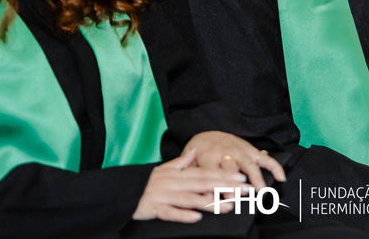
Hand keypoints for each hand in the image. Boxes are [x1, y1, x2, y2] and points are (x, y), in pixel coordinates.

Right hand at [133, 149, 251, 222]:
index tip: (242, 178)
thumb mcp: (163, 169)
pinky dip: (183, 215)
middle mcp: (173, 183)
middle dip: (226, 187)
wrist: (122, 192)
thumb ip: (181, 162)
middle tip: (245, 191)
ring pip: (190, 199)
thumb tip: (194, 151)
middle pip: (203, 184)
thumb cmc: (146, 182)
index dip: (224, 175)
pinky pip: (170, 213)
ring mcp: (164, 195)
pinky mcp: (153, 209)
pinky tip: (197, 218)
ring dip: (210, 202)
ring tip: (228, 207)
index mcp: (177, 173)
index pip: (205, 173)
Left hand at [183, 130, 285, 189]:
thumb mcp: (190, 165)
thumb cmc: (199, 154)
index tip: (220, 202)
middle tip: (239, 199)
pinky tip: (280, 177)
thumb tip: (204, 197)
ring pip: (249, 164)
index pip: (211, 173)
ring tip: (262, 191)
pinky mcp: (251, 150)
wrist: (208, 134)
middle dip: (235, 185)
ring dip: (256, 177)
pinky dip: (274, 166)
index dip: (215, 187)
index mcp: (207, 156)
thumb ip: (195, 179)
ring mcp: (240, 151)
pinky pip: (265, 158)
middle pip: (231, 170)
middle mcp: (225, 152)